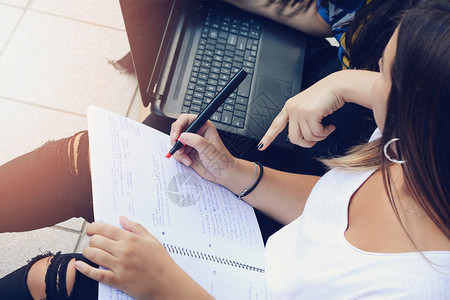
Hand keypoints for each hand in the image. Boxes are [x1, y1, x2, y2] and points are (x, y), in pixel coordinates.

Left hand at [75, 216, 189, 298]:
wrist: (167, 282)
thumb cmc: (161, 261)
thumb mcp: (151, 239)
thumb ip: (136, 227)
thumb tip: (122, 218)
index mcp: (131, 239)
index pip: (105, 228)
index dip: (94, 227)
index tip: (92, 229)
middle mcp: (123, 251)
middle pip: (96, 241)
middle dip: (92, 240)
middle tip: (94, 242)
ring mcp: (119, 266)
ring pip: (93, 255)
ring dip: (87, 252)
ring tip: (90, 252)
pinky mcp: (117, 280)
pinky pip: (96, 274)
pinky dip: (85, 269)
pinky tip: (79, 265)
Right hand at [169, 114, 235, 184]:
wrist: (222, 174)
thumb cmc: (221, 160)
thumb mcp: (209, 150)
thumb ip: (196, 141)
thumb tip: (182, 136)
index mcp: (203, 126)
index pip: (185, 119)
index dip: (178, 126)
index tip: (176, 137)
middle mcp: (196, 132)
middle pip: (177, 130)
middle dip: (176, 141)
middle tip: (180, 150)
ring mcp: (191, 142)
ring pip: (176, 142)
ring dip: (179, 152)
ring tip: (187, 158)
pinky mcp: (187, 151)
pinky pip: (177, 152)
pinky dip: (180, 157)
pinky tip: (189, 161)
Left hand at [258, 74, 345, 148]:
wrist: (337, 86)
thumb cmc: (325, 97)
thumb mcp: (307, 107)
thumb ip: (301, 119)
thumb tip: (303, 137)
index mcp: (289, 107)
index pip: (276, 125)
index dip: (268, 137)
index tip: (261, 146)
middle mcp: (292, 109)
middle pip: (294, 138)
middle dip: (307, 143)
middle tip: (317, 138)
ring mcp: (300, 111)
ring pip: (307, 137)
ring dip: (320, 137)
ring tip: (326, 129)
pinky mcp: (310, 113)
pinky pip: (317, 133)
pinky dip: (325, 133)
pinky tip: (330, 126)